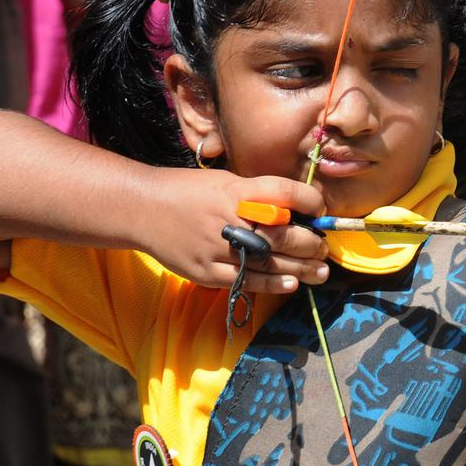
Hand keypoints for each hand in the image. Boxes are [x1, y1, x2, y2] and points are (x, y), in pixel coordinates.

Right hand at [141, 167, 329, 293]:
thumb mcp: (226, 182)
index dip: (311, 201)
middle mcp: (230, 218)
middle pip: (284, 234)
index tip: (320, 209)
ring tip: (320, 271)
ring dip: (301, 268)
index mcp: (238, 190)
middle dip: (311, 244)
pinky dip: (273, 283)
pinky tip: (292, 283)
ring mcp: (218, 248)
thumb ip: (259, 195)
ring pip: (271, 262)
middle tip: (323, 248)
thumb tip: (298, 211)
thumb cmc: (190, 192)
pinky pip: (247, 281)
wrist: (141, 209)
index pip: (285, 193)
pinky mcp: (207, 272)